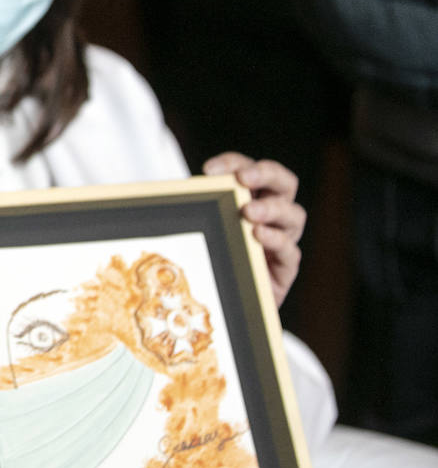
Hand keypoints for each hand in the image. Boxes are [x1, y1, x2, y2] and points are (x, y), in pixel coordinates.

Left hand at [202, 152, 304, 307]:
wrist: (222, 304)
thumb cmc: (211, 259)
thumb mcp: (203, 229)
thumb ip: (198, 209)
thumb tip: (173, 193)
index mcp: (251, 197)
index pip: (249, 170)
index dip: (233, 164)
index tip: (209, 170)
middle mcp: (272, 214)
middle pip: (284, 183)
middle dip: (266, 174)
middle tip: (244, 178)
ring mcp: (282, 240)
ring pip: (293, 215)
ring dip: (272, 209)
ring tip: (249, 212)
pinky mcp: (285, 268)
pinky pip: (290, 251)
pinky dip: (276, 240)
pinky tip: (258, 236)